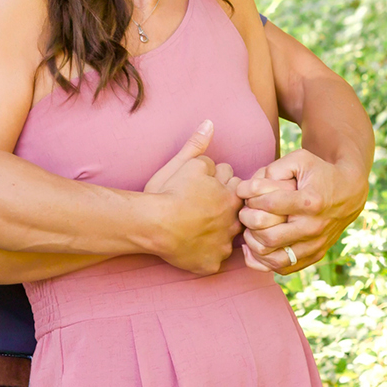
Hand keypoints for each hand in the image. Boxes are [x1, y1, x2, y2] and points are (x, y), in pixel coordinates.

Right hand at [139, 121, 242, 275]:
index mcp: (230, 195)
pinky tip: (192, 246)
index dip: (215, 179)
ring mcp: (223, 244)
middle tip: (199, 204)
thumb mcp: (183, 164)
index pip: (231, 180)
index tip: (201, 184)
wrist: (153, 224)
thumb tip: (210, 123)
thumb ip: (198, 145)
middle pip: (233, 208)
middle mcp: (232, 220)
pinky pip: (213, 258)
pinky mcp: (211, 263)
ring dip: (217, 229)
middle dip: (222, 204)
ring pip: (227, 234)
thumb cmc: (166, 192)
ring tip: (196, 225)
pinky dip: (205, 253)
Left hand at [233, 149, 368, 273]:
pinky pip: (283, 268)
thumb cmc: (320, 173)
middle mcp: (313, 227)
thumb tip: (250, 188)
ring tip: (250, 230)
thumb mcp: (301, 159)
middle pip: (268, 236)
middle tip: (245, 212)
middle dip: (248, 223)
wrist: (350, 192)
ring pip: (273, 258)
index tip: (245, 191)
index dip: (250, 197)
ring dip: (253, 245)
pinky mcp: (315, 255)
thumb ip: (274, 168)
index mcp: (311, 202)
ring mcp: (315, 245)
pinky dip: (264, 261)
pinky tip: (256, 246)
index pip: (269, 205)